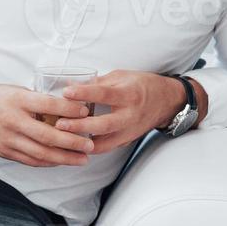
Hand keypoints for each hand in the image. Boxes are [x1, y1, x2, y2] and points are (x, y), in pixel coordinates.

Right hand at [0, 82, 96, 167]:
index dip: (68, 110)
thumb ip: (36, 101)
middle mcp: (11, 121)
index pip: (47, 105)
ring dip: (64, 157)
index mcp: (16, 100)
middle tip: (90, 144)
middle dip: (72, 141)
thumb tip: (64, 107)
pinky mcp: (3, 151)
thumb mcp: (14, 90)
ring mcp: (7, 139)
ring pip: (40, 152)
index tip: (86, 112)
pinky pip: (29, 160)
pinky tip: (60, 161)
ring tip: (82, 158)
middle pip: (47, 135)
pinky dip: (47, 162)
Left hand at [53, 70, 189, 152]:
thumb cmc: (140, 85)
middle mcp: (130, 115)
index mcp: (128, 94)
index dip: (84, 93)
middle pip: (103, 124)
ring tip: (64, 138)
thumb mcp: (121, 77)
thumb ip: (97, 82)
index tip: (66, 92)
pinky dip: (90, 148)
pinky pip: (107, 148)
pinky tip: (75, 145)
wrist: (166, 101)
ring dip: (83, 142)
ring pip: (105, 143)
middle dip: (80, 126)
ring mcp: (129, 131)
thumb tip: (70, 85)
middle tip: (60, 124)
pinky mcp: (127, 140)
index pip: (104, 94)